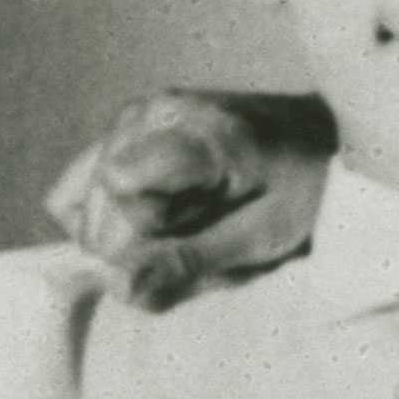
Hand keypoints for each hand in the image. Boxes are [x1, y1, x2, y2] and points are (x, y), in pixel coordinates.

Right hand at [45, 91, 335, 309]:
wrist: (322, 139)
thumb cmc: (305, 190)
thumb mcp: (264, 238)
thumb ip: (190, 262)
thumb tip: (117, 287)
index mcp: (201, 133)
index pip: (120, 185)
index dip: (147, 228)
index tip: (200, 226)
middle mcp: (154, 111)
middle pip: (98, 203)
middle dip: (139, 238)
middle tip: (204, 225)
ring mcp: (133, 114)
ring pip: (81, 201)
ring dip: (127, 228)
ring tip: (189, 214)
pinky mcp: (122, 127)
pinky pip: (76, 189)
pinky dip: (109, 214)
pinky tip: (160, 209)